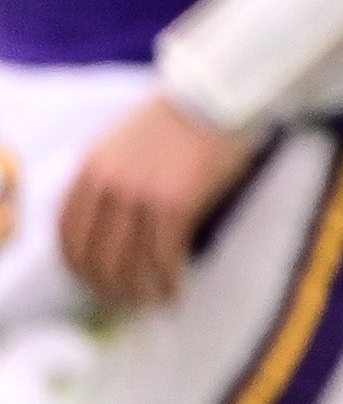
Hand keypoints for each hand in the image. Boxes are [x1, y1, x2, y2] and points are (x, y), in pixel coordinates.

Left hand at [56, 95, 261, 312]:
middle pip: (95, 254)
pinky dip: (167, 282)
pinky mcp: (175, 205)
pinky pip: (163, 257)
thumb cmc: (177, 123)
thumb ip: (109, 181)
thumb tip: (112, 227)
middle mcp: (108, 185)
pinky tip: (175, 292)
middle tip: (123, 301)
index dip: (77, 265)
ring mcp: (140, 196)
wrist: (214, 102)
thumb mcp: (123, 147)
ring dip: (138, 291)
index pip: (67, 231)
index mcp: (90, 170)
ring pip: (128, 262)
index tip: (91, 282)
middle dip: (107, 286)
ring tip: (150, 302)